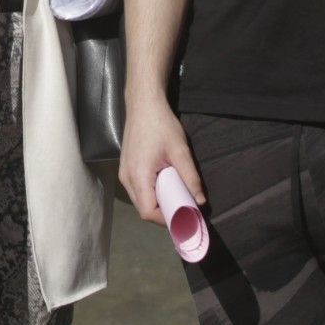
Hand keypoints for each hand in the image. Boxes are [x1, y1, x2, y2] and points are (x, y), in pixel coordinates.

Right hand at [117, 95, 203, 224]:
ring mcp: (123, 172)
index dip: (165, 219)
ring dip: (156, 203)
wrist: (143, 104)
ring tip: (175, 198)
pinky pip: (137, 189)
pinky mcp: (125, 167)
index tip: (184, 217)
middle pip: (142, 209)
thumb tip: (200, 201)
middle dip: (163, 213)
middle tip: (183, 209)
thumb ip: (190, 178)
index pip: (148, 212)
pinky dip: (150, 194)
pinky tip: (164, 186)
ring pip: (139, 200)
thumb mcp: (180, 151)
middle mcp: (126, 178)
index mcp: (138, 176)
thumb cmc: (161, 125)